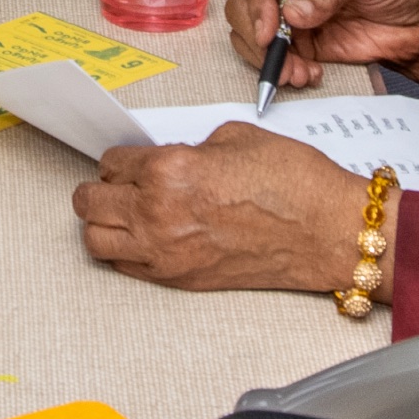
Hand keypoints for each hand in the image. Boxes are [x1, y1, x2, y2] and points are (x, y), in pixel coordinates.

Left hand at [72, 124, 372, 291]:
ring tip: (121, 212)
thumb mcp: (234, 138)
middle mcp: (158, 213)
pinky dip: (125, 251)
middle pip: (91, 202)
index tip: (128, 160)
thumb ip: (188, 149)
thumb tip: (171, 160)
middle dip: (100, 188)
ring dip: (103, 222)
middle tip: (116, 183)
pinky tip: (143, 238)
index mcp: (170, 170)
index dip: (121, 159)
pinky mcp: (180, 279)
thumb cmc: (294, 183)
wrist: (328, 231)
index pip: (112, 163)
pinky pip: (126, 267)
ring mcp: (166, 252)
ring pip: (97, 241)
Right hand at [227, 0, 418, 94]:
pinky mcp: (299, 44)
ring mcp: (289, 14)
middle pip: (243, 3)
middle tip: (279, 58)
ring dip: (266, 58)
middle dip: (257, 35)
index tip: (270, 29)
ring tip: (298, 74)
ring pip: (249, 34)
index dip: (257, 0)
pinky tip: (306, 75)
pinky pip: (271, 57)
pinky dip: (279, 69)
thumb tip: (293, 13)